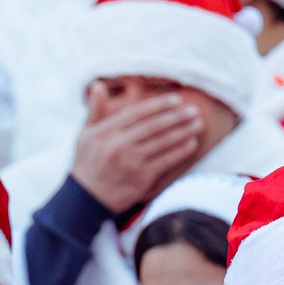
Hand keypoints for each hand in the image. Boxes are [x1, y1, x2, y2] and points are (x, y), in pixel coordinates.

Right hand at [71, 95, 204, 212]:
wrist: (86, 199)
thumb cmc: (87, 163)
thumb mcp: (85, 134)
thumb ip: (95, 109)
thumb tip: (98, 85)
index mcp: (106, 131)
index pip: (138, 113)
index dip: (159, 105)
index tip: (176, 100)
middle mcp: (118, 144)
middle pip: (154, 126)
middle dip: (177, 117)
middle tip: (194, 110)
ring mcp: (131, 162)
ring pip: (162, 142)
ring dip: (183, 132)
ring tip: (198, 124)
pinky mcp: (141, 178)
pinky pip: (165, 161)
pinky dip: (180, 151)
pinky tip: (192, 143)